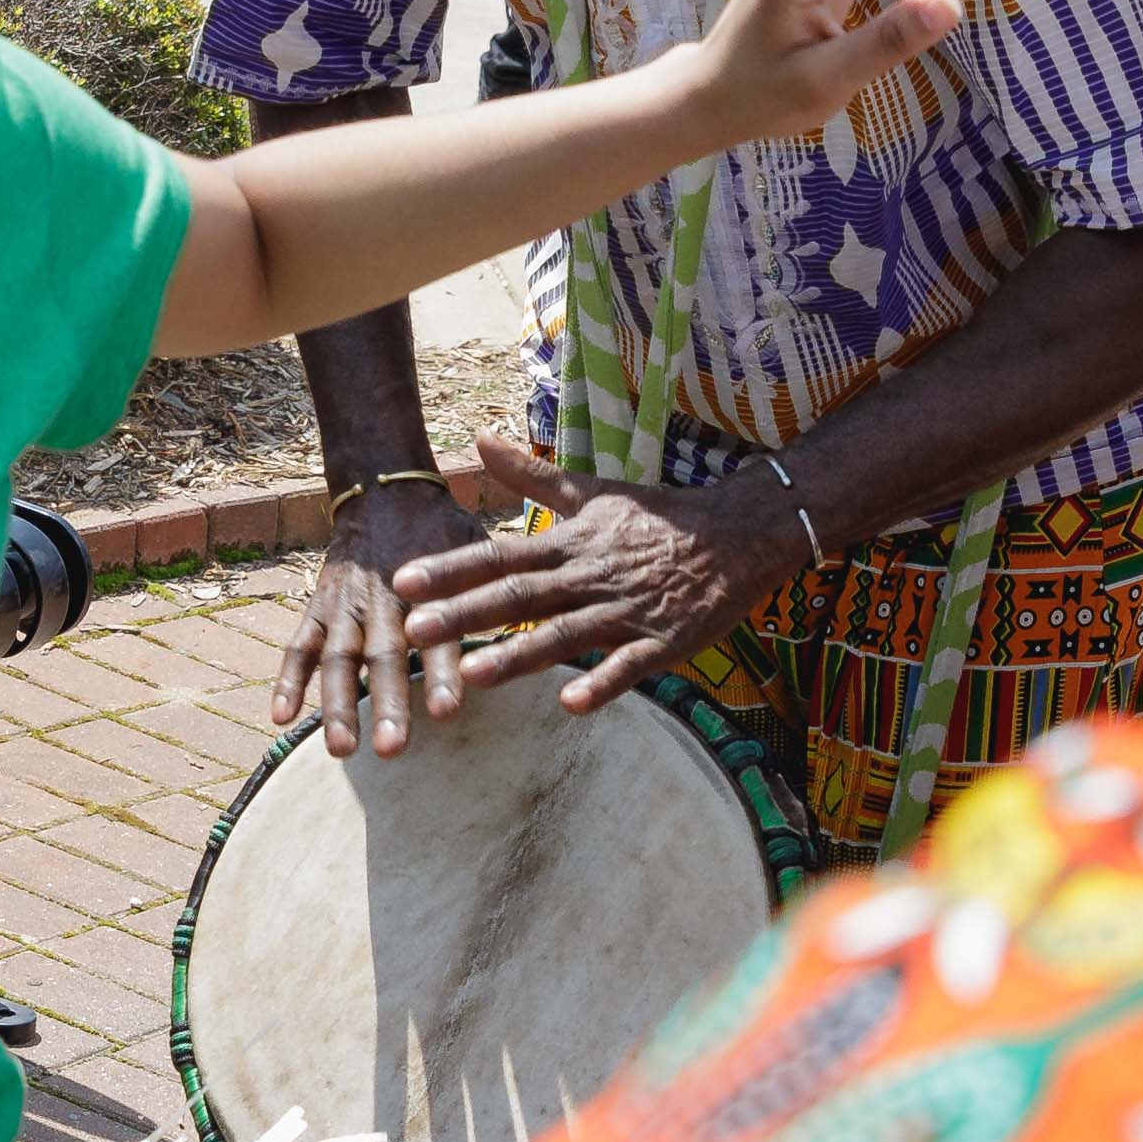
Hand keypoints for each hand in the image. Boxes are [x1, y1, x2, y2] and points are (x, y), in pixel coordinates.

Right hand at [272, 469, 480, 757]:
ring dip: (337, 704)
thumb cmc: (441, 531)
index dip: (442, 673)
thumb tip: (539, 631)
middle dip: (387, 702)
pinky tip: (281, 718)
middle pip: (383, 657)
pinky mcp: (318, 610)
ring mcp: (344, 608)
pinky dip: (287, 681)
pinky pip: (297, 647)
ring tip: (342, 750)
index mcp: (427, 588)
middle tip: (394, 750)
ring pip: (336, 660)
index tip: (449, 712)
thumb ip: (493, 590)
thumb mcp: (475, 547)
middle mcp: (383, 601)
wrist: (384, 491)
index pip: (438, 637)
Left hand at [383, 430, 804, 713]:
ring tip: (473, 674)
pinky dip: (602, 682)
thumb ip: (532, 475)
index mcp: (568, 543)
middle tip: (414, 631)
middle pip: (519, 596)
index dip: (450, 568)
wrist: (739, 532)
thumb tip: (480, 438)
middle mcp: (589, 575)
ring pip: (564, 634)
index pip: (498, 555)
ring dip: (519, 655)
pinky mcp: (663, 641)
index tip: (403, 581)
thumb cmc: (658, 516)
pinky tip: (572, 703)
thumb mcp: (593, 490)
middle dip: (464, 614)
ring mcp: (626, 610)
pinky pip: (629, 665)